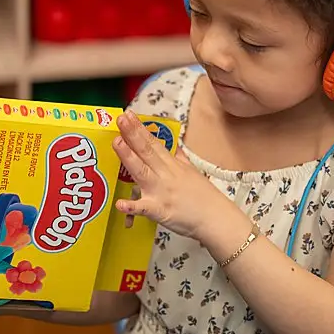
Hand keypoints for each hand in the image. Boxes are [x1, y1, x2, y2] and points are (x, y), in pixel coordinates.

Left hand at [112, 111, 229, 240]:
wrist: (216, 218)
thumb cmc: (204, 198)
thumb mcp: (192, 172)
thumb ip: (181, 159)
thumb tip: (176, 148)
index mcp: (172, 165)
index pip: (154, 143)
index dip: (140, 128)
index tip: (129, 115)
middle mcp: (165, 175)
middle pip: (147, 151)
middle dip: (132, 134)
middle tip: (121, 119)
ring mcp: (161, 192)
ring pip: (142, 172)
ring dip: (129, 157)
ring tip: (117, 143)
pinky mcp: (160, 211)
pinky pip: (143, 208)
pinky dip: (132, 207)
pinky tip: (120, 203)